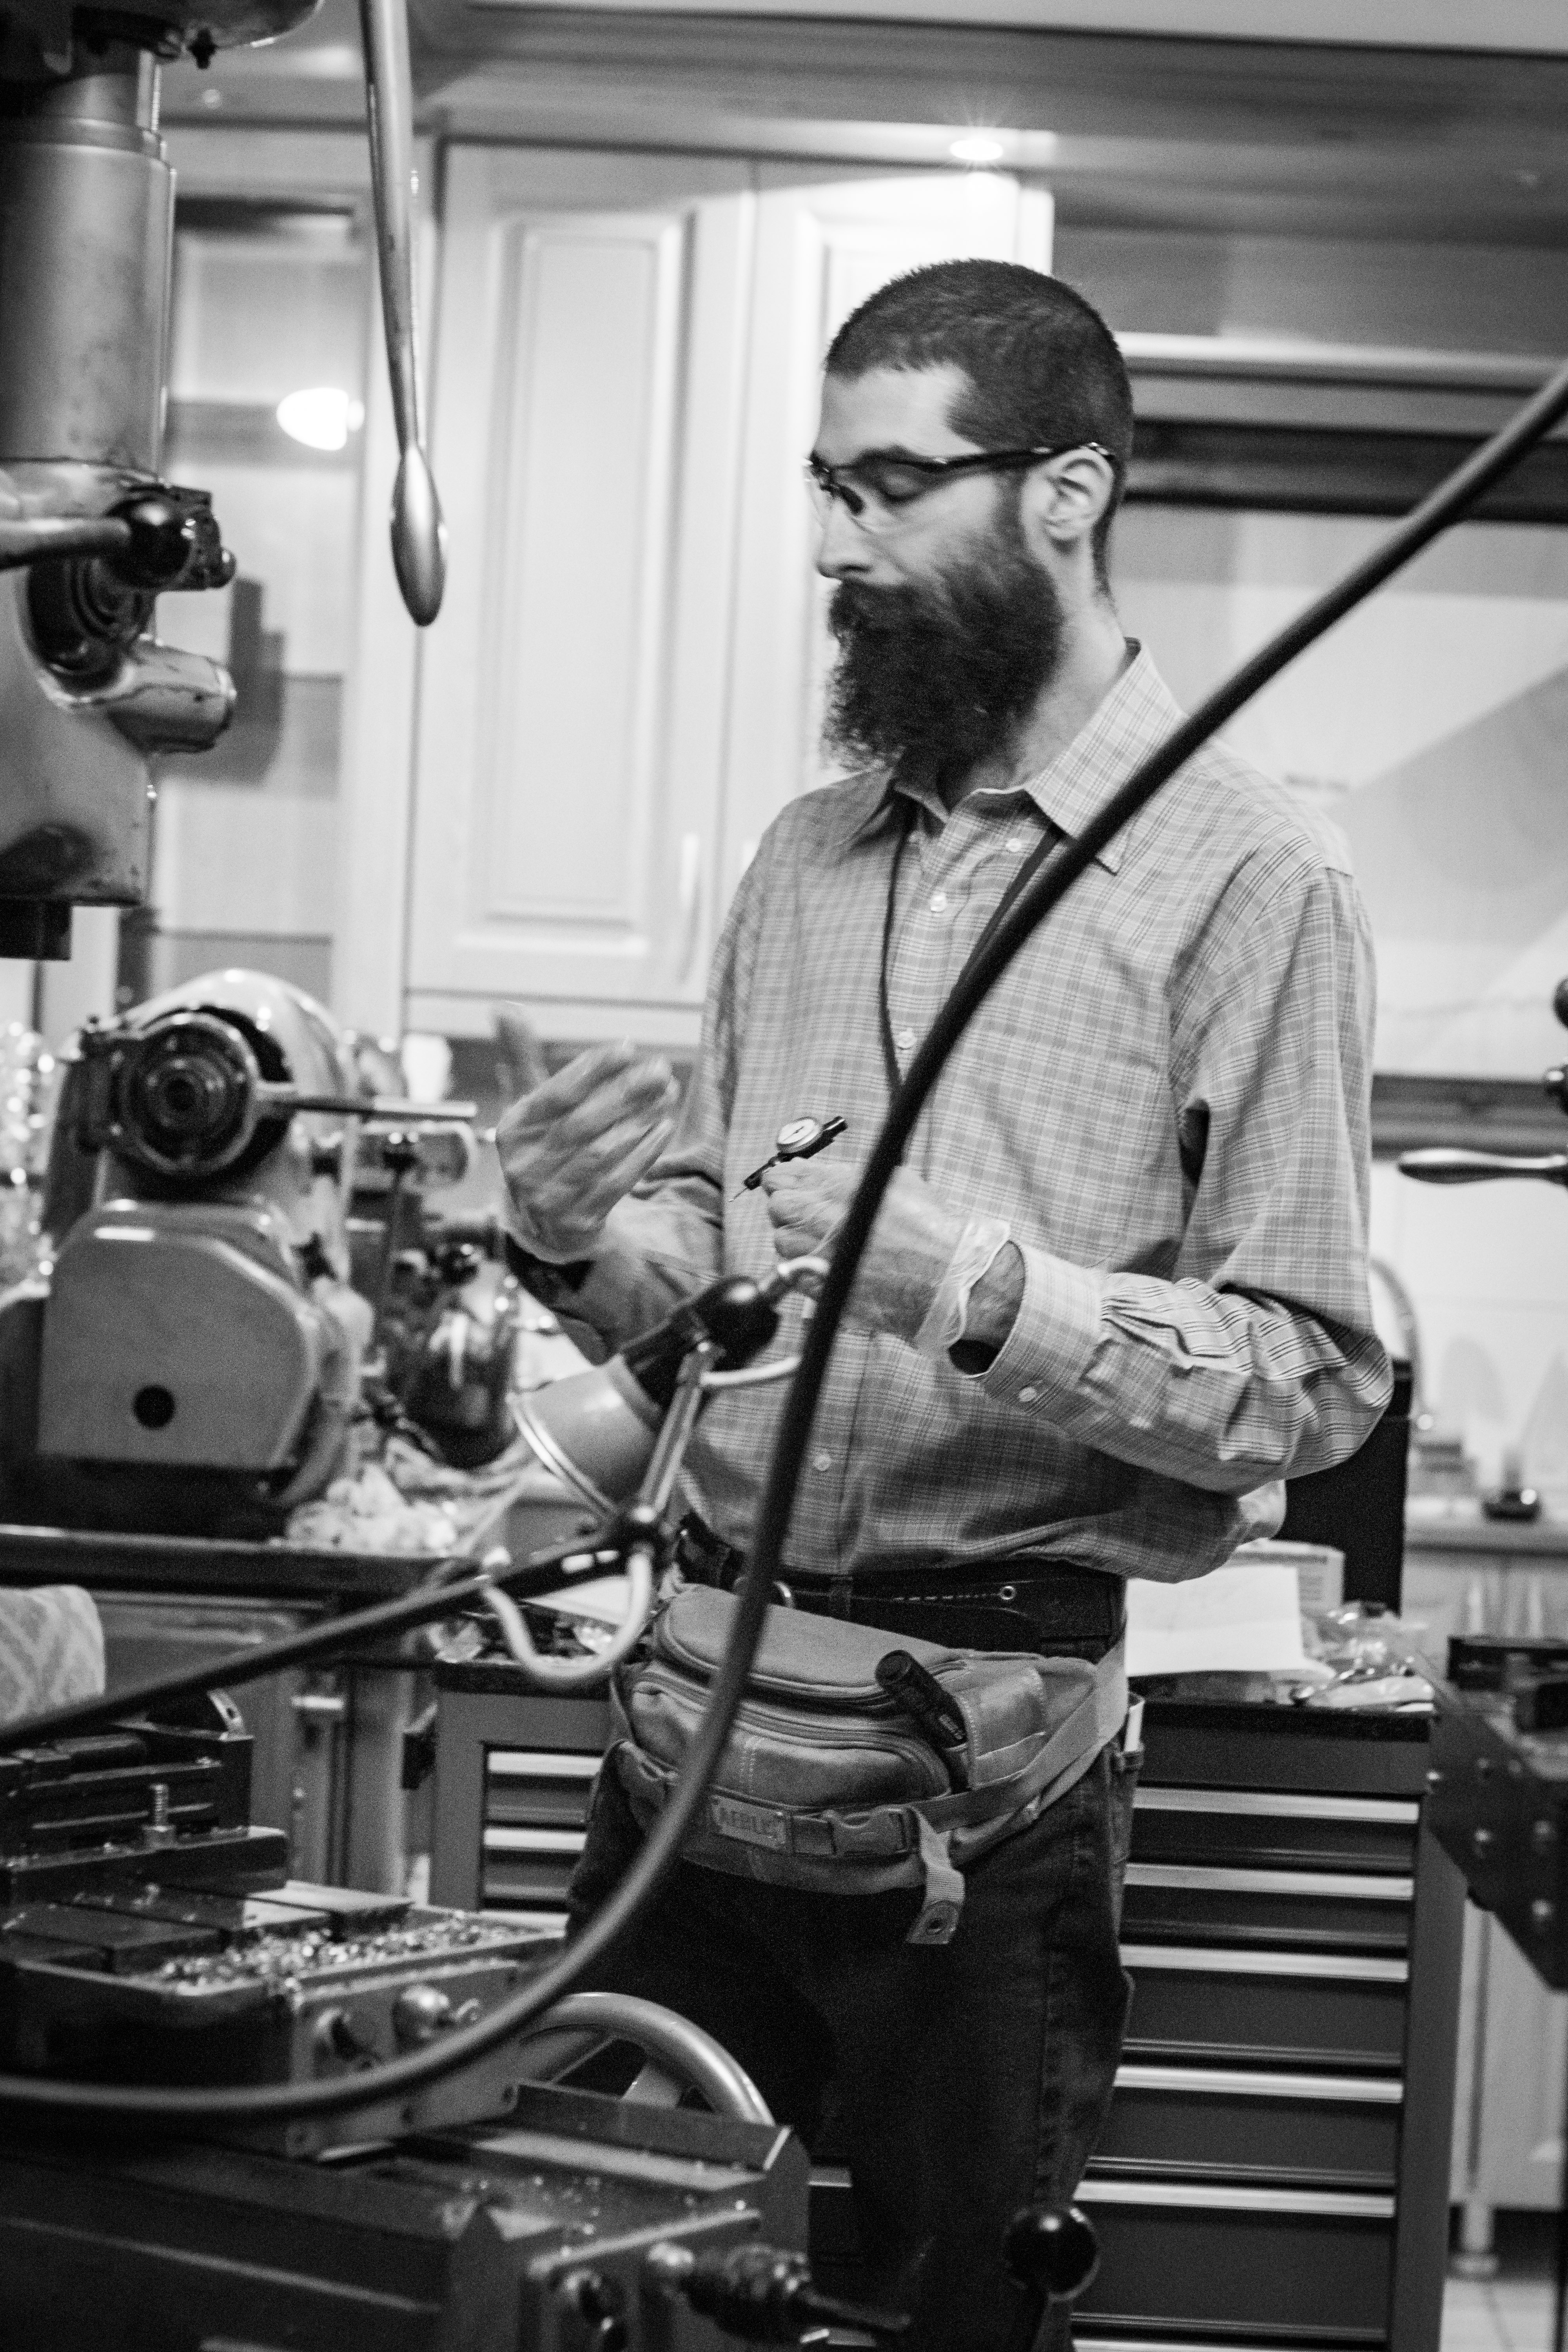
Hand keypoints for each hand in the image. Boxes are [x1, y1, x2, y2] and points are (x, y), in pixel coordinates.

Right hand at [495, 1042, 680, 1260]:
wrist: (545, 1224)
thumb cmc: (543, 1148)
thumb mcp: (530, 1107)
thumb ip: (522, 1058)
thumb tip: (504, 1007)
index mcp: (512, 1129)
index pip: (555, 1093)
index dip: (592, 1069)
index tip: (628, 1047)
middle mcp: (523, 1165)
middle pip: (582, 1122)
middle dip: (625, 1093)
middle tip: (660, 1069)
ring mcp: (548, 1197)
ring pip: (602, 1153)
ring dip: (639, 1121)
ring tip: (668, 1094)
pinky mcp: (576, 1221)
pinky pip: (617, 1184)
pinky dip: (643, 1154)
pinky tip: (665, 1128)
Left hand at [759, 1158, 961, 1344]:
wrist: (948, 1276)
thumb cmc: (930, 1232)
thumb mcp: (895, 1181)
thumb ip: (849, 1176)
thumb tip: (818, 1173)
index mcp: (841, 1188)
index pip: (783, 1176)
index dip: (784, 1181)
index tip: (788, 1184)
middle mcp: (824, 1219)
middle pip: (777, 1207)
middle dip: (788, 1208)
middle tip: (808, 1214)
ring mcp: (819, 1254)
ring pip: (781, 1241)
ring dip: (796, 1239)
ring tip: (825, 1242)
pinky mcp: (821, 1286)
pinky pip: (793, 1271)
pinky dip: (803, 1266)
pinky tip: (829, 1263)